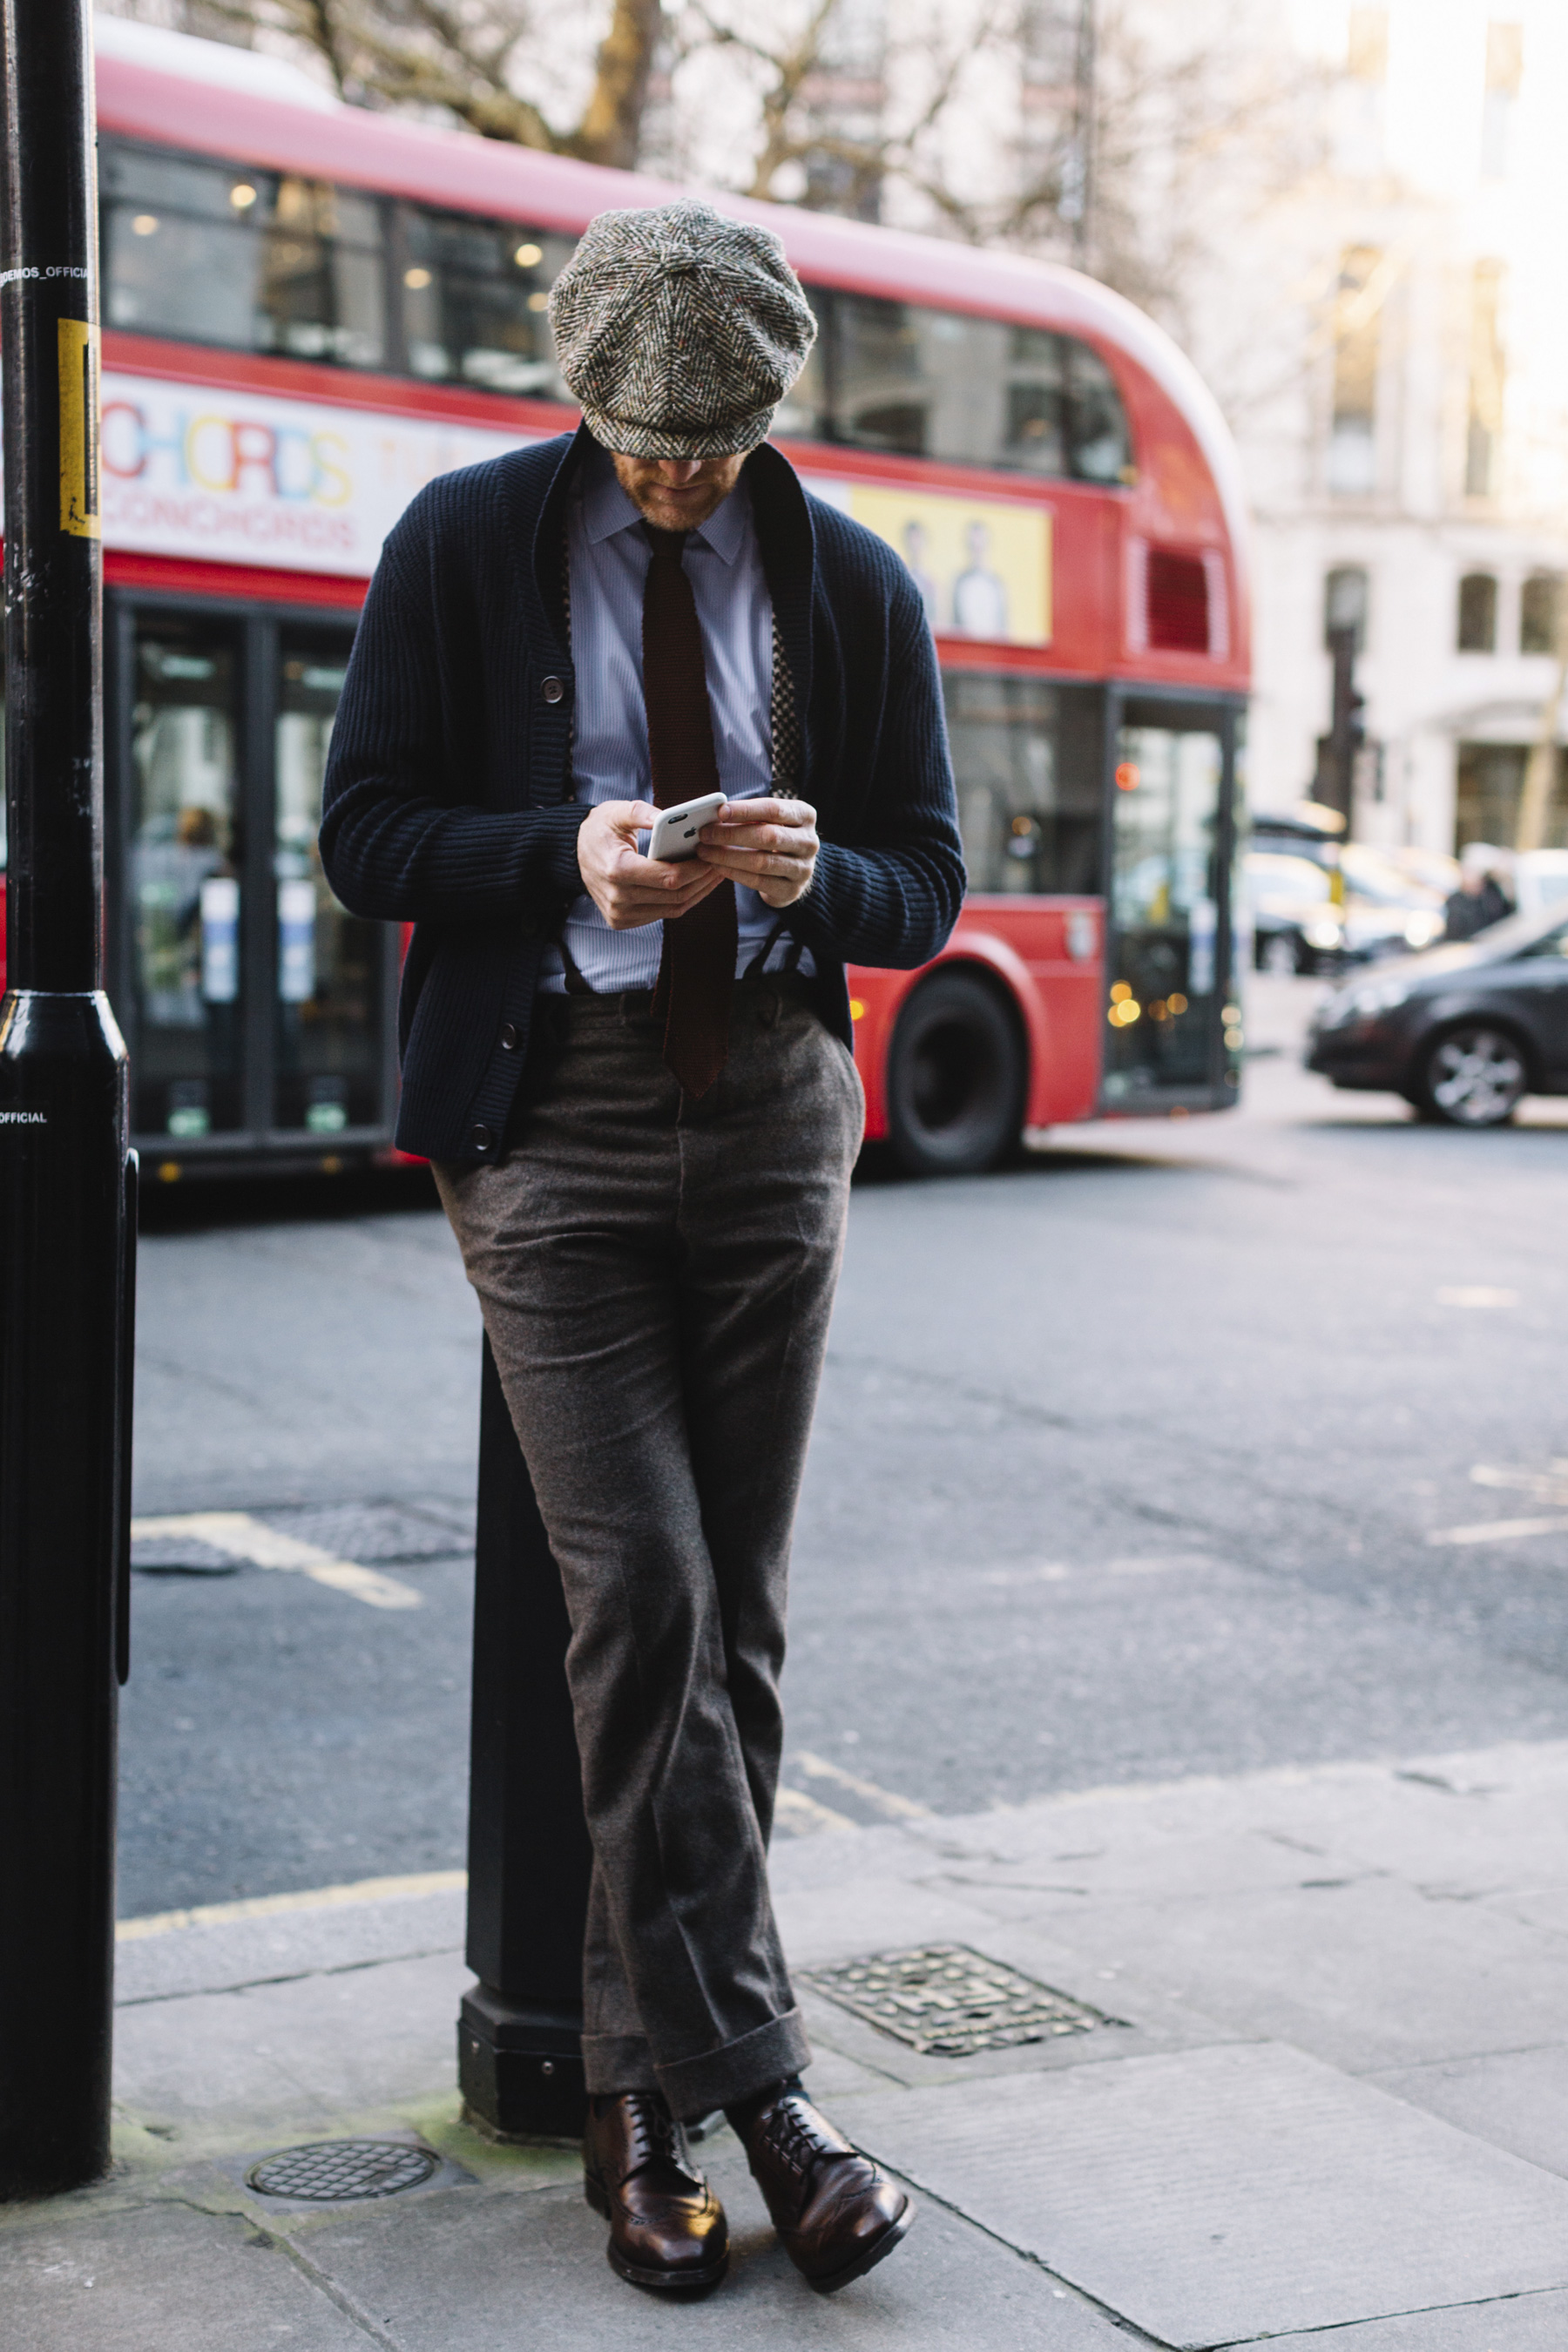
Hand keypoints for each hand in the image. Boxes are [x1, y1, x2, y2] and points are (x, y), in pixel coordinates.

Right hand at [576, 801, 727, 930]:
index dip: (696, 868)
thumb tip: (667, 816)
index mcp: (616, 870)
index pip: (668, 877)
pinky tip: (696, 884)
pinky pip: (663, 914)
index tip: (712, 854)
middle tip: (720, 861)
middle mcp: (617, 898)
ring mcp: (619, 914)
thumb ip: (641, 812)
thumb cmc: (599, 830)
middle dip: (702, 879)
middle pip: (675, 895)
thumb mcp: (615, 812)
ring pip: (673, 909)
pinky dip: (683, 900)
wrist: (574, 853)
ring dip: (698, 892)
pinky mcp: (622, 921)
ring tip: (713, 873)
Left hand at [696, 796, 818, 908]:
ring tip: (705, 851)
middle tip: (705, 834)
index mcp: (805, 816)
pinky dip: (734, 873)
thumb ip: (751, 815)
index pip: (773, 809)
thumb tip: (716, 812)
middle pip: (768, 836)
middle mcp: (809, 842)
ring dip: (728, 856)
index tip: (720, 811)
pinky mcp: (792, 890)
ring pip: (761, 862)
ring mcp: (803, 868)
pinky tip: (717, 866)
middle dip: (732, 834)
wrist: (795, 871)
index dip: (745, 810)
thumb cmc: (777, 837)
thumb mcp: (772, 820)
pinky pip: (758, 882)